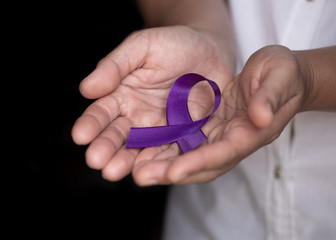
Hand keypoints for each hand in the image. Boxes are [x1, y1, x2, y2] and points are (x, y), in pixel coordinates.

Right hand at [71, 25, 234, 181]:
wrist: (211, 51)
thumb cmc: (174, 44)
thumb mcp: (142, 47)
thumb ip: (114, 66)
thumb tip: (86, 89)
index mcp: (122, 95)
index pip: (102, 113)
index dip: (91, 124)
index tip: (80, 135)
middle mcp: (137, 117)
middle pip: (118, 137)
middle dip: (106, 149)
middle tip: (96, 161)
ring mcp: (160, 130)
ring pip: (141, 149)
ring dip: (128, 162)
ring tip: (115, 172)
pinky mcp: (183, 137)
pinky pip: (172, 151)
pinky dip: (161, 162)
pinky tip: (150, 170)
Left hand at [132, 45, 307, 184]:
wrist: (277, 75)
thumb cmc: (283, 73)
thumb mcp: (281, 76)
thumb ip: (270, 96)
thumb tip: (261, 116)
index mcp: (252, 133)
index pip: (224, 152)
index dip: (199, 162)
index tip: (174, 171)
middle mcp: (232, 141)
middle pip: (201, 164)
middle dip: (172, 172)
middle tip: (141, 176)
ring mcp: (218, 136)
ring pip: (189, 156)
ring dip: (163, 165)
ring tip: (135, 169)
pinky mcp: (207, 127)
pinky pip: (184, 142)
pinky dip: (165, 149)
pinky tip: (142, 150)